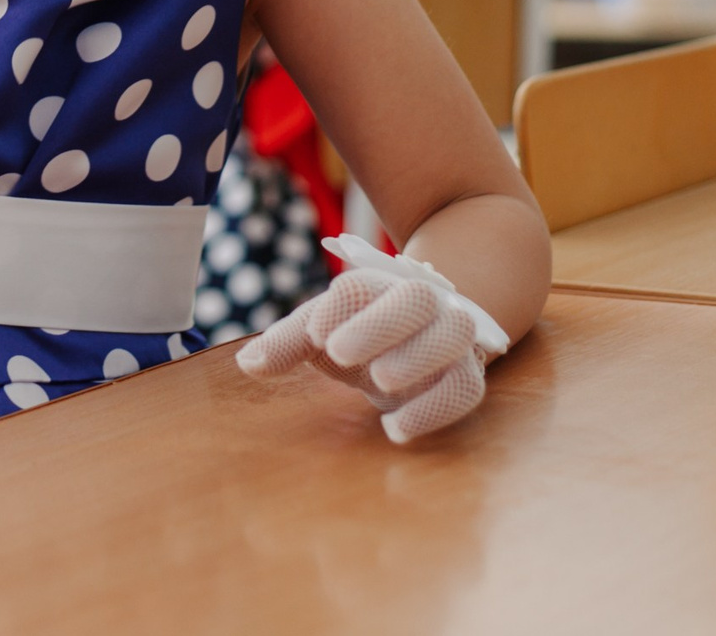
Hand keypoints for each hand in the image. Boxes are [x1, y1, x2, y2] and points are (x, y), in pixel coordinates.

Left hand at [235, 234, 506, 443]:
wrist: (426, 334)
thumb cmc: (361, 331)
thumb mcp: (322, 333)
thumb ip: (287, 344)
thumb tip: (247, 363)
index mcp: (377, 286)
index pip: (361, 285)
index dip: (339, 307)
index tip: (315, 336)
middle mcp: (420, 304)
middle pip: (415, 298)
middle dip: (378, 324)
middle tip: (339, 354)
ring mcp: (450, 337)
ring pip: (453, 333)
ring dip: (417, 355)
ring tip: (379, 382)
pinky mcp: (468, 375)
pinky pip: (466, 387)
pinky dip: (435, 408)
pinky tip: (395, 430)